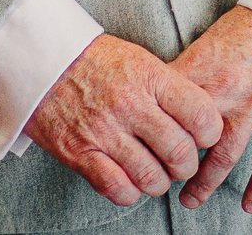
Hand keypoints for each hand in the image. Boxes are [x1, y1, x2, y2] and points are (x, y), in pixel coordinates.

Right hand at [26, 33, 222, 207]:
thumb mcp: (138, 59)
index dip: (209, 132)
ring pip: (153, 178)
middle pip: (180, 153)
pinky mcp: (80, 153)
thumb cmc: (95, 60)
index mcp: (148, 76)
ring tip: (154, 170)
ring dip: (159, 181)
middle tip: (180, 159)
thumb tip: (199, 119)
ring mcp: (104, 131)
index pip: (200, 115)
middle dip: (186, 164)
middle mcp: (129, 104)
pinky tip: (129, 179)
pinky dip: (130, 192)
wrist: (43, 60)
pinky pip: (118, 189)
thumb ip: (168, 87)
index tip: (202, 134)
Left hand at [171, 7, 251, 213]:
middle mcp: (226, 90)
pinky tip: (250, 205)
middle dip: (172, 164)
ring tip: (190, 200)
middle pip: (190, 138)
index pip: (167, 107)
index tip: (141, 145)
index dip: (151, 129)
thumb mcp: (214, 37)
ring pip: (223, 157)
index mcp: (204, 67)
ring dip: (205, 184)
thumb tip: (165, 89)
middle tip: (160, 179)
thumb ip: (192, 67)